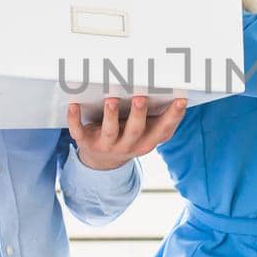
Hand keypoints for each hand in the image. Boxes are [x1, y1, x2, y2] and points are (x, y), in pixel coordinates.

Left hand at [67, 95, 185, 170]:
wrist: (102, 162)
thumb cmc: (129, 137)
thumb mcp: (147, 133)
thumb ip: (160, 117)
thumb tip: (179, 94)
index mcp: (147, 142)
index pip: (163, 131)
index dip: (174, 117)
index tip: (181, 100)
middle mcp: (128, 145)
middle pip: (135, 131)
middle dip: (138, 115)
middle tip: (140, 98)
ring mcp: (107, 145)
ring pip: (110, 131)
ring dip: (111, 116)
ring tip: (112, 100)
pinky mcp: (86, 142)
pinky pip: (79, 132)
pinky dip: (75, 119)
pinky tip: (74, 106)